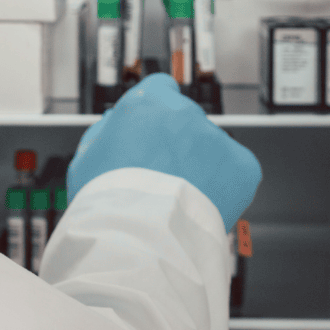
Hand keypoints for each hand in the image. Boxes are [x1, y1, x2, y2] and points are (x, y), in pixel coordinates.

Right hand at [68, 74, 260, 229]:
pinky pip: (237, 171)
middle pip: (185, 122)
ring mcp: (216, 138)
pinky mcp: (242, 166)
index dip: (154, 115)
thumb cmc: (108, 204)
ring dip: (200, 166)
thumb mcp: (87, 158)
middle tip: (163, 178)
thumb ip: (107, 133)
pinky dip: (226, 186)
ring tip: (180, 199)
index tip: (154, 132)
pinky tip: (201, 203)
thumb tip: (118, 126)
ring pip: (211, 148)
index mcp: (146, 103)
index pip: (160, 89)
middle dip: (177, 144)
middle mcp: (184, 113)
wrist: (141, 239)